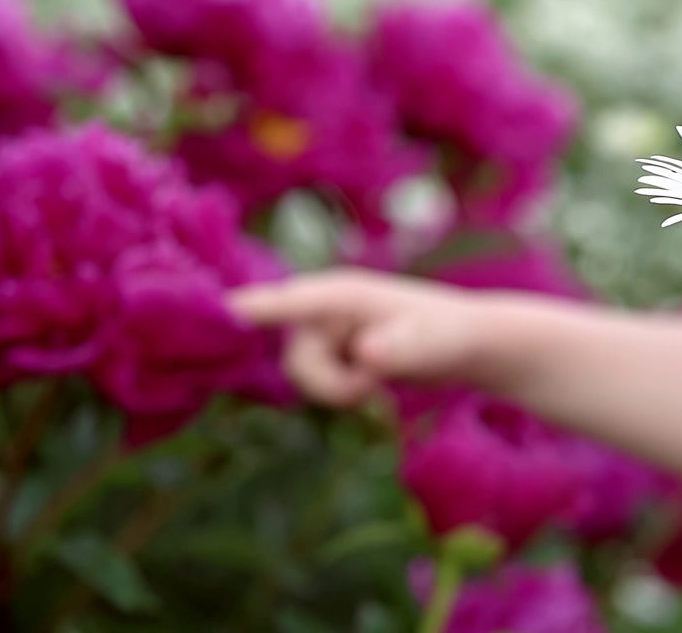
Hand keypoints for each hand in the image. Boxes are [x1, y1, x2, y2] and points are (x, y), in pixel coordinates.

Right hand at [227, 269, 493, 406]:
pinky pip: (316, 379)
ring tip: (377, 383)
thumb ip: (398, 350)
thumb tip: (365, 353)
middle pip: (294, 357)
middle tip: (371, 387)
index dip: (249, 309)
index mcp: (343, 293)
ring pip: (302, 373)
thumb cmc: (450, 335)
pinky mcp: (332, 348)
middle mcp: (327, 307)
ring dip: (337, 389)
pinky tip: (371, 382)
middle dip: (327, 383)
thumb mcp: (429, 345)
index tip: (215, 310)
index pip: (286, 302)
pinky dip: (342, 389)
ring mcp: (328, 328)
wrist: (466, 343)